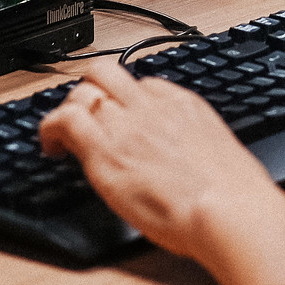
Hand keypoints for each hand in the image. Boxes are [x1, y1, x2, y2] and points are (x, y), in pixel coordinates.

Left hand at [38, 59, 281, 257]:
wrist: (229, 212)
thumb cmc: (234, 199)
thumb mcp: (221, 158)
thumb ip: (198, 148)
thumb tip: (191, 163)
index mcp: (184, 105)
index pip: (145, 85)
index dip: (128, 101)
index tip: (123, 120)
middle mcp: (152, 107)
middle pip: (108, 72)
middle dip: (92, 90)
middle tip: (86, 116)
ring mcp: (126, 125)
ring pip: (82, 90)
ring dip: (70, 109)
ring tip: (64, 136)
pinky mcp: (104, 150)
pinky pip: (63, 120)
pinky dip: (50, 128)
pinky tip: (51, 149)